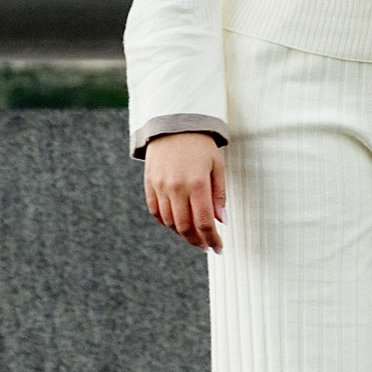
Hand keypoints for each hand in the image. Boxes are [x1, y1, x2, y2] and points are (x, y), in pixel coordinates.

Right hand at [145, 133, 226, 250]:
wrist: (173, 124)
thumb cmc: (200, 144)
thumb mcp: (217, 165)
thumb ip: (219, 194)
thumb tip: (221, 220)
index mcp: (196, 183)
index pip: (204, 222)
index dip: (212, 239)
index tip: (219, 248)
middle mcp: (176, 188)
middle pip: (185, 227)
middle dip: (197, 241)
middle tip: (206, 246)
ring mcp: (160, 187)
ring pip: (170, 223)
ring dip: (183, 234)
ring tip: (194, 236)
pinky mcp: (149, 184)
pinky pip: (156, 212)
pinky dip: (166, 223)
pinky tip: (177, 224)